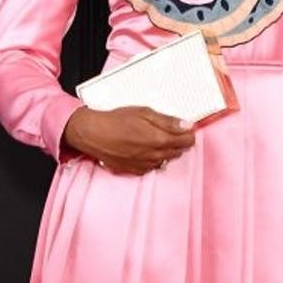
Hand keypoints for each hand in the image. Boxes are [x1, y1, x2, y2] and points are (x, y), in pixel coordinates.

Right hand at [61, 105, 195, 174]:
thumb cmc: (116, 120)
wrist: (93, 134)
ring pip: (167, 159)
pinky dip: (154, 158)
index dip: (189, 133)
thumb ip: (168, 121)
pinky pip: (153, 166)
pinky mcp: (136, 170)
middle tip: (172, 130)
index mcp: (159, 139)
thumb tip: (187, 125)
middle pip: (178, 151)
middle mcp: (155, 156)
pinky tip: (146, 148)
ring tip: (156, 138)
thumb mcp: (144, 112)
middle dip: (179, 141)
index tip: (187, 127)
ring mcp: (146, 165)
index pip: (187, 141)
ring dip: (167, 150)